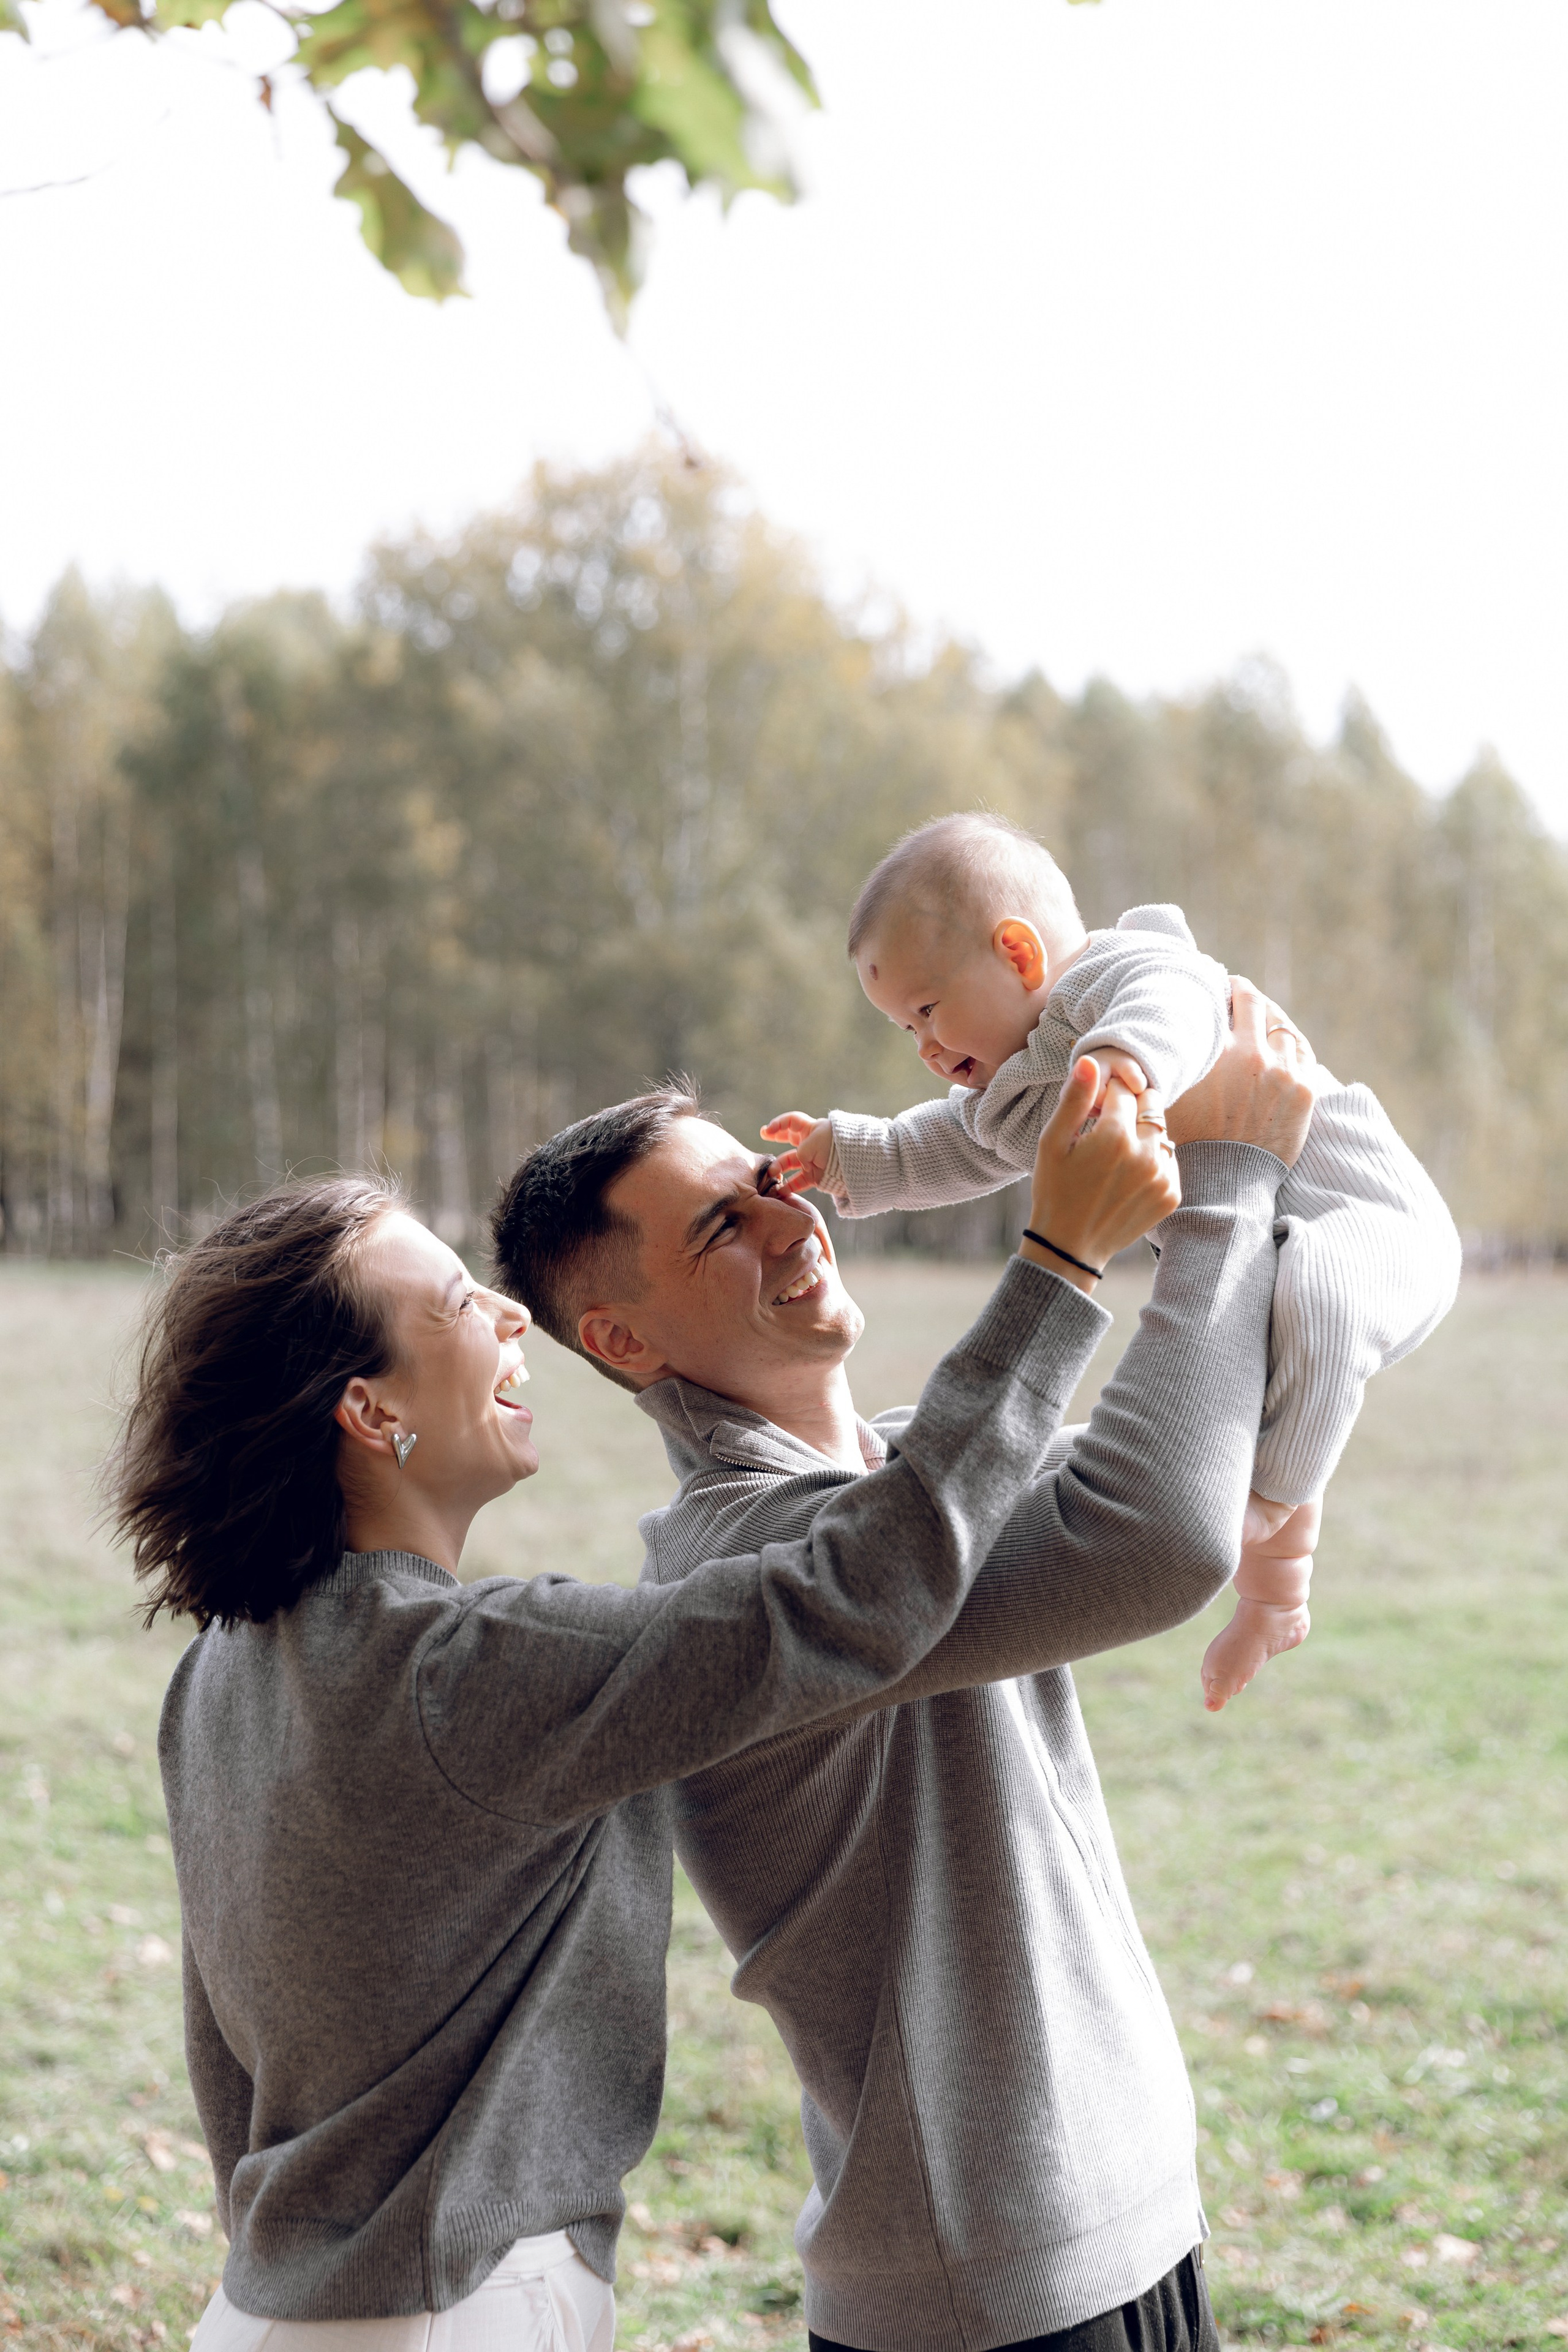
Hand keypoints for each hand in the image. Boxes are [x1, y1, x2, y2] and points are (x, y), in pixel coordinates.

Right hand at [760, 1112, 837, 1199]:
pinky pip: (799, 1181)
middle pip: (789, 1138)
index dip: (778, 1124)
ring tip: (772, 1174)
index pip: (791, 1121)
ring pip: (790, 1162)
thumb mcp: (813, 1143)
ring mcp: (812, 1160)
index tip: (767, 1131)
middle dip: (776, 1136)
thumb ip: (801, 1152)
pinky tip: (780, 1191)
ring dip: (779, 1168)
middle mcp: (810, 1143)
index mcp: (812, 1129)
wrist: (856, 1161)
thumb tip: (802, 1165)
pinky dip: (790, 1186)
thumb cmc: (834, 1146)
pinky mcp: (816, 1176)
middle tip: (764, 1135)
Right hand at [1019, 1057, 1180, 1292]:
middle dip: (1132, 1109)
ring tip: (1115, 1159)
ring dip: (1142, 1136)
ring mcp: (1163, 1176)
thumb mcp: (1053, 1142)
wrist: (1071, 1246)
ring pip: (1162, 1133)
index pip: (1124, 1090)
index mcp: (1115, 1137)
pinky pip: (1168, 1160)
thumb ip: (1075, 1099)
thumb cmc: (1055, 1190)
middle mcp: (1146, 1154)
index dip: (1106, 1098)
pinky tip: (1127, 1177)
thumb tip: (1091, 1061)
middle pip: (1151, 1106)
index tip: (1093, 1115)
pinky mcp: (1171, 1194)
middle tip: (1107, 1132)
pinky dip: (1152, 1161)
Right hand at [1165, 979, 1315, 1165]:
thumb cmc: (1192, 1142)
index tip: (1217, 987)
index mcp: (1217, 1054)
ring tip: (1262, 1017)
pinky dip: (1291, 1043)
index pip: (1222, 1004)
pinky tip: (1282, 1042)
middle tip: (1237, 990)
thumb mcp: (1171, 1097)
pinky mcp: (1304, 1091)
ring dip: (1270, 1018)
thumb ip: (1172, 1064)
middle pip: (1255, 1003)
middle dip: (1245, 992)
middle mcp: (1252, 1056)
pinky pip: (1302, 1052)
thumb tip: (1163, 1040)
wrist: (1228, 1181)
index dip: (1219, 991)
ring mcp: (1283, 1072)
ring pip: (1282, 1026)